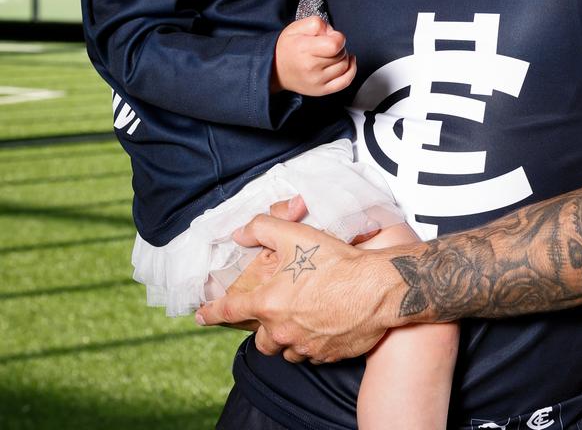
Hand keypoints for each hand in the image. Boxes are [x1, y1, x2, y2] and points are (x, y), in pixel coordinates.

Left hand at [195, 215, 395, 362]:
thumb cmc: (336, 262)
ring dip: (287, 337)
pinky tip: (322, 323)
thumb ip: (261, 229)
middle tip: (274, 312)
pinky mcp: (326, 355)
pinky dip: (310, 342)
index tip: (201, 315)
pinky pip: (310, 353)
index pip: (230, 311)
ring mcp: (304, 346)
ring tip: (301, 316)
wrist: (377, 288)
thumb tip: (240, 233)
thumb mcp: (294, 234)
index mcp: (269, 303)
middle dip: (262, 328)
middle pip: (260, 340)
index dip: (212, 313)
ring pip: (285, 349)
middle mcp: (282, 330)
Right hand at [273, 16, 356, 95]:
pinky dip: (351, 70)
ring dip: (342, 57)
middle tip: (325, 45)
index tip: (329, 36)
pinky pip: (345, 81)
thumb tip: (332, 33)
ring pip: (345, 66)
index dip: (337, 37)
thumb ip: (316, 23)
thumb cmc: (288, 47)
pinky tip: (347, 62)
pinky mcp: (321, 91)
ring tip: (330, 54)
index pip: (335, 44)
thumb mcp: (296, 27)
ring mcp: (317, 82)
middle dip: (338, 46)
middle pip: (341, 54)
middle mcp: (311, 68)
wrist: (275, 70)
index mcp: (303, 49)